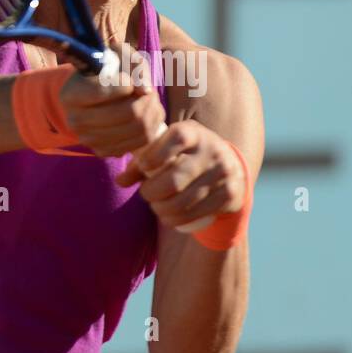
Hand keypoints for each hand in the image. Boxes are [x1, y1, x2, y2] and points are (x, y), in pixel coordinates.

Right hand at [56, 67, 166, 157]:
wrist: (97, 95)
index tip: (128, 80)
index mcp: (71, 94)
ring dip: (152, 110)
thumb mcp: (119, 55)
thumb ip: (134, 64)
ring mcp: (88, 140)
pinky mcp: (104, 151)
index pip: (103, 91)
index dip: (125, 83)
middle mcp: (74, 120)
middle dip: (146, 98)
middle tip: (148, 89)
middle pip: (129, 113)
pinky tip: (146, 112)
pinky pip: (142, 141)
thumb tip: (145, 90)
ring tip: (149, 99)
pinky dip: (151, 124)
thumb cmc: (108, 69)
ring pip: (139, 128)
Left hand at [114, 121, 246, 229]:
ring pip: (183, 201)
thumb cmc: (188, 155)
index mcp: (194, 132)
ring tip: (157, 207)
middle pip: (175, 180)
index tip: (143, 167)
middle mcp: (211, 150)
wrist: (231, 167)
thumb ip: (144, 161)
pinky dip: (176, 220)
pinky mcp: (228, 194)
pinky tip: (169, 218)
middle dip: (152, 192)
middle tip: (146, 194)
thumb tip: (120, 181)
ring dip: (162, 210)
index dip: (153, 156)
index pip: (175, 139)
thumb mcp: (170, 148)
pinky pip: (195, 213)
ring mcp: (222, 173)